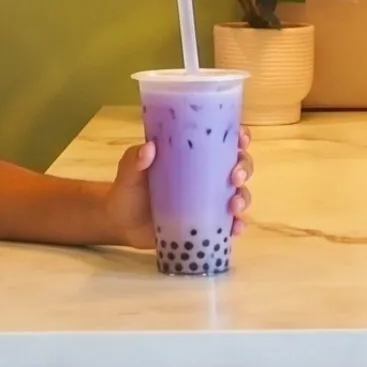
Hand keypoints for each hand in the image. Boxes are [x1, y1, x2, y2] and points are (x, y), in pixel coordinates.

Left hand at [103, 131, 252, 249]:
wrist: (122, 225)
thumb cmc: (128, 191)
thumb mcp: (129, 174)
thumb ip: (134, 161)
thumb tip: (149, 148)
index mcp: (193, 155)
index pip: (223, 141)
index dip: (240, 138)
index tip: (241, 140)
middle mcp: (208, 175)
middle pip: (239, 165)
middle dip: (244, 168)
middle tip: (234, 177)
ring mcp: (210, 200)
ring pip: (239, 194)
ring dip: (243, 198)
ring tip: (234, 207)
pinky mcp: (208, 223)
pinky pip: (230, 223)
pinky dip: (237, 225)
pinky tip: (235, 229)